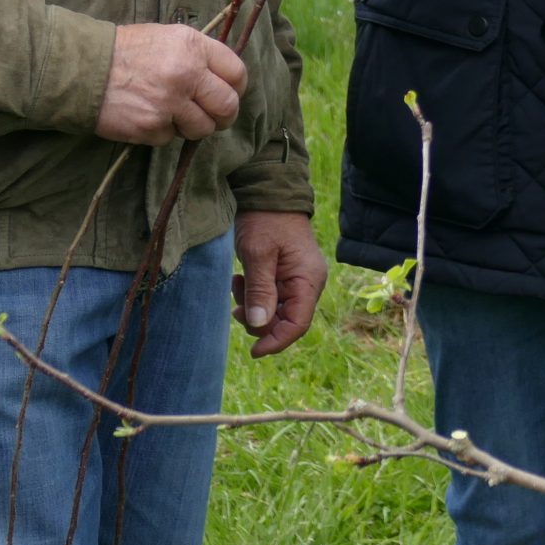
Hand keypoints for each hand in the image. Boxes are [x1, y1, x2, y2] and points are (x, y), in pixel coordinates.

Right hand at [95, 24, 248, 146]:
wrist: (81, 68)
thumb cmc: (125, 51)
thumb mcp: (166, 37)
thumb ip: (197, 55)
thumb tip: (223, 79)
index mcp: (193, 46)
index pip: (236, 73)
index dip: (236, 88)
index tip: (229, 93)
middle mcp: (186, 73)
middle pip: (227, 105)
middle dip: (222, 116)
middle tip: (211, 117)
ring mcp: (170, 102)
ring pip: (203, 128)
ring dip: (192, 127)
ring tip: (172, 115)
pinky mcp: (152, 126)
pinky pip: (172, 137)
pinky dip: (163, 132)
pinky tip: (147, 116)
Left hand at [232, 209, 326, 357]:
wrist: (268, 192)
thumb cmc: (265, 220)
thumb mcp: (258, 254)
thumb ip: (260, 290)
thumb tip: (259, 324)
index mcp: (308, 280)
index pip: (297, 324)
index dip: (276, 341)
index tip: (253, 351)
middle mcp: (307, 283)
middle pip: (287, 321)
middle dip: (260, 321)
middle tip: (235, 309)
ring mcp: (297, 279)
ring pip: (276, 311)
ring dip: (253, 308)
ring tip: (236, 286)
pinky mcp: (286, 275)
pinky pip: (271, 297)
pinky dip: (254, 296)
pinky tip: (240, 280)